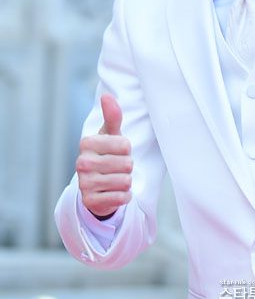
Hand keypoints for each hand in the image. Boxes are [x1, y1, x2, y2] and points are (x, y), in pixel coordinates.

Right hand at [76, 94, 132, 218]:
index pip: (125, 144)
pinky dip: (124, 196)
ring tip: (115, 179)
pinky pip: (121, 198)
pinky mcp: (90, 202)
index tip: (117, 151)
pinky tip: (115, 192)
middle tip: (117, 167)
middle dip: (128, 167)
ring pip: (125, 181)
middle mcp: (82, 163)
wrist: (96, 186)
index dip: (127, 149)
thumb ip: (112, 116)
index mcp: (86, 143)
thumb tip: (107, 96)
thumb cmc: (107, 153)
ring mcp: (84, 183)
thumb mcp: (111, 134)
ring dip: (126, 182)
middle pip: (127, 164)